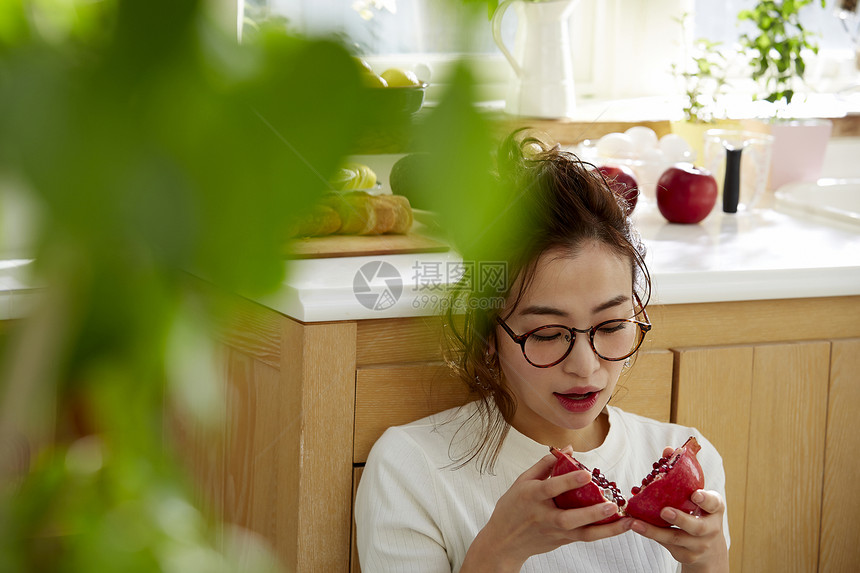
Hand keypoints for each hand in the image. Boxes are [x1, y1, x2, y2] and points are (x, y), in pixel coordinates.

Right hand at [461, 452, 630, 572]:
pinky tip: (618, 527)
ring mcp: (554, 532)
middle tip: (611, 505)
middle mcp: (543, 516)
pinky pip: (584, 537)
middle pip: (569, 518)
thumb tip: (568, 450)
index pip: (551, 488)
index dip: (568, 481)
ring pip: (582, 535)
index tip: (587, 474)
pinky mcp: (561, 541)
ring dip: (606, 530)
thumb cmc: (512, 508)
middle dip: (591, 513)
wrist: (503, 542)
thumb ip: (545, 465)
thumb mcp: (522, 482)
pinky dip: (602, 532)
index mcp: (531, 497)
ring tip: (626, 522)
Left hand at [629, 449, 728, 572]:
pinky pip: (666, 545)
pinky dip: (651, 536)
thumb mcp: (697, 493)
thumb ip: (684, 472)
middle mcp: (710, 528)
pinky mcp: (686, 555)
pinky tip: (636, 527)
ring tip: (636, 523)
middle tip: (665, 511)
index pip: (713, 503)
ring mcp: (698, 545)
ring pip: (677, 539)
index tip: (695, 494)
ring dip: (655, 531)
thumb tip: (668, 449)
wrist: (708, 547)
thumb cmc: (699, 511)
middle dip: (681, 519)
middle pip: (697, 527)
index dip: (705, 499)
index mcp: (714, 509)